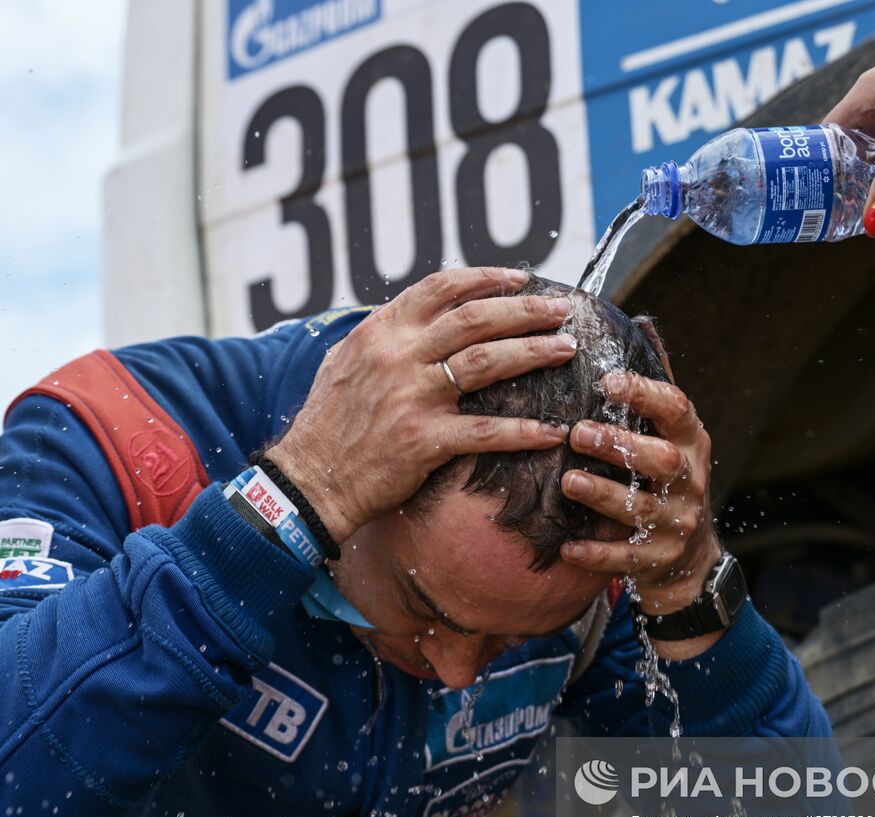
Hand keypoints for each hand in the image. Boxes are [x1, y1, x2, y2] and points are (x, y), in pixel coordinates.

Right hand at [269, 268, 575, 542]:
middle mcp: (397, 357)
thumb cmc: (329, 423)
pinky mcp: (423, 440)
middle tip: (561, 310)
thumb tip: (416, 317)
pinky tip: (551, 432)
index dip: (485, 279)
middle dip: (525, 310)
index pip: (440, 288)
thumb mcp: (344, 363)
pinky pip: (485, 431)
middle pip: (474, 319)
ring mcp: (411, 397)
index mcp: (380, 333)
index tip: (520, 279)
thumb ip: (383, 337)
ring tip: (566, 349)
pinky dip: (522, 432)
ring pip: (486, 362)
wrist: (309, 479)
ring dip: (533, 353)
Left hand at [558, 372, 722, 639]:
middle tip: (578, 432)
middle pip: (662, 460)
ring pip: (642, 508)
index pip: (676, 409)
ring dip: (603, 494)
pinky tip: (568, 547)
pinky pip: (627, 558)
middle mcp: (689, 480)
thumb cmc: (666, 480)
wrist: (689, 560)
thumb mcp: (669, 435)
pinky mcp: (659, 559)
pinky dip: (597, 554)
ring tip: (568, 481)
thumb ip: (653, 386)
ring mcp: (677, 522)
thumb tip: (641, 322)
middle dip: (621, 445)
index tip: (609, 380)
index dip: (645, 393)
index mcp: (690, 441)